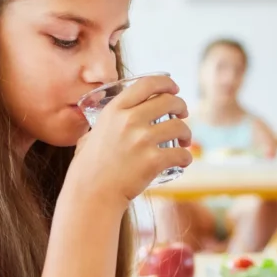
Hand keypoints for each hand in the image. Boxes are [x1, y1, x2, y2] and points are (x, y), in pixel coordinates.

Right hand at [70, 75, 192, 208]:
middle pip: (169, 101)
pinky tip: (183, 161)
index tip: (174, 89)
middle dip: (181, 106)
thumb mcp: (91, 135)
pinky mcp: (153, 160)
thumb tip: (111, 120)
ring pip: (180, 126)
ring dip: (187, 133)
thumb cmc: (89, 168)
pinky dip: (186, 158)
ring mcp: (142, 140)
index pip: (147, 84)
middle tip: (182, 115)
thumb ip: (103, 125)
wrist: (92, 193)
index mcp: (115, 110)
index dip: (166, 83)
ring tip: (184, 142)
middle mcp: (129, 120)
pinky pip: (182, 154)